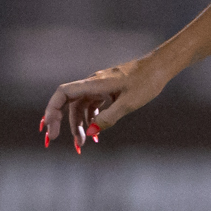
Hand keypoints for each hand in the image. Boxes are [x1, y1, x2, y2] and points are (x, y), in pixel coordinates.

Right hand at [38, 55, 171, 151]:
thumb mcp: (128, 103)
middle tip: (69, 143)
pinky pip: (92, 105)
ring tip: (83, 143)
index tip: (52, 129)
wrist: (159, 67)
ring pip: (81, 106)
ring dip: (79, 124)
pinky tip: (95, 131)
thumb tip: (90, 132)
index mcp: (94, 84)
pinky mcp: (107, 90)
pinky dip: (90, 118)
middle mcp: (93, 84)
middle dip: (64, 123)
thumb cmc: (146, 83)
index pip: (63, 93)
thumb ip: (108, 118)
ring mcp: (99, 87)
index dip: (52, 110)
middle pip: (69, 103)